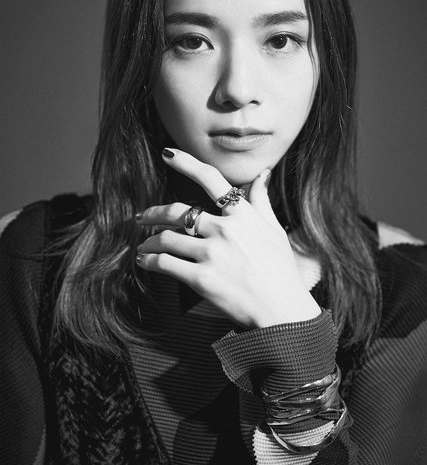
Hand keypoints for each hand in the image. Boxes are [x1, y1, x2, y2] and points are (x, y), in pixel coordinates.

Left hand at [136, 149, 320, 328]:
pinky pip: (165, 263)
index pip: (211, 179)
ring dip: (148, 241)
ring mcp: (212, 254)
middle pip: (177, 212)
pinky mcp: (201, 279)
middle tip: (141, 216)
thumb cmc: (280, 270)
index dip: (186, 163)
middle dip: (153, 213)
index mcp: (243, 215)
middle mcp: (225, 229)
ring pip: (166, 238)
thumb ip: (261, 201)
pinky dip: (150, 261)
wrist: (282, 310)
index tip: (167, 154)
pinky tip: (145, 261)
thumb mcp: (274, 230)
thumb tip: (262, 174)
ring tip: (142, 246)